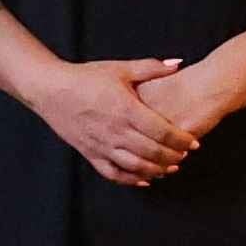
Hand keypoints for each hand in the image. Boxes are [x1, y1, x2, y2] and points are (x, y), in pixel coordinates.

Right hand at [26, 53, 193, 185]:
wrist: (51, 90)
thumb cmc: (86, 77)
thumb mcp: (120, 68)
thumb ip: (151, 68)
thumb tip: (178, 65)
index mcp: (126, 110)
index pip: (162, 131)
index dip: (182, 139)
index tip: (194, 142)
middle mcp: (116, 131)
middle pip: (153, 152)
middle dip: (174, 156)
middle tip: (185, 155)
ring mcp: (102, 146)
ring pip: (136, 166)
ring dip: (157, 170)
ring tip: (170, 167)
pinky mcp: (90, 154)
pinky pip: (114, 174)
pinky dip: (131, 180)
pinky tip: (144, 180)